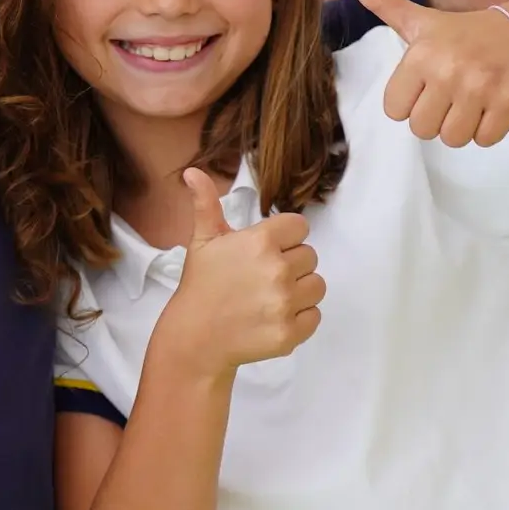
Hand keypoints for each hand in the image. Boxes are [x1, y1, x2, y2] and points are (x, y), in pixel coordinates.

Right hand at [165, 168, 324, 371]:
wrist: (195, 338)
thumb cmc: (201, 286)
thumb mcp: (203, 241)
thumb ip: (205, 203)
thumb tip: (192, 171)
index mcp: (260, 242)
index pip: (300, 227)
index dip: (285, 238)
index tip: (266, 251)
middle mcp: (277, 270)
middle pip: (310, 257)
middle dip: (290, 265)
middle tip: (262, 278)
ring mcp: (285, 303)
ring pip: (317, 286)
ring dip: (299, 291)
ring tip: (271, 297)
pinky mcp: (290, 332)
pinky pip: (315, 316)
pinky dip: (299, 318)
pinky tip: (274, 317)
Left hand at [351, 0, 508, 148]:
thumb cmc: (465, 32)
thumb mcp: (421, 19)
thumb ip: (384, 3)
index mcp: (421, 55)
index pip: (394, 110)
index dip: (409, 102)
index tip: (427, 85)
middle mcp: (448, 71)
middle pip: (421, 129)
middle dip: (435, 117)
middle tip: (450, 94)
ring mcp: (480, 89)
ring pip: (452, 139)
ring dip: (461, 126)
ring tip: (470, 101)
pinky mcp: (508, 103)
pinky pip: (484, 140)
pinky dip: (487, 130)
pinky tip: (491, 105)